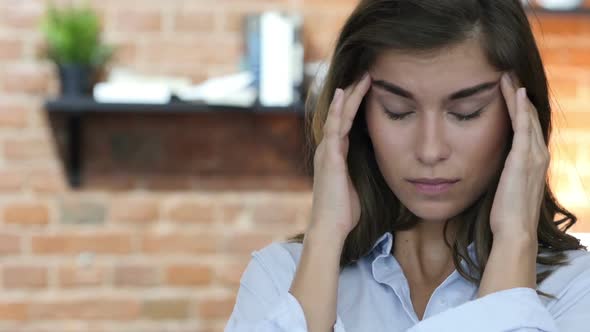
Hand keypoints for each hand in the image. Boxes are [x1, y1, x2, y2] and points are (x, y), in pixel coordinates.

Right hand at [307, 72, 371, 242]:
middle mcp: (328, 150)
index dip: (357, 106)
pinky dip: (338, 108)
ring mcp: (327, 151)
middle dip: (355, 94)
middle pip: (342, 114)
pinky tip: (344, 92)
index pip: (347, 124)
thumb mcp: (359, 186)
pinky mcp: (329, 156)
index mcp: (336, 156)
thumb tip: (386, 166)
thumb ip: (366, 173)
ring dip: (350, 95)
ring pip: (338, 115)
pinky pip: (334, 127)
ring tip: (363, 76)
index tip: (370, 90)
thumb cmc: (346, 213)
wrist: (331, 228)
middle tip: (368, 73)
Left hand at [489, 73, 548, 241]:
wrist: (515, 232)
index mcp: (534, 161)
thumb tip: (493, 164)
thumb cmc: (506, 214)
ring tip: (507, 75)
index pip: (526, 126)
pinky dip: (520, 108)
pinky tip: (516, 92)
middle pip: (529, 116)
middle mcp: (539, 154)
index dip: (518, 107)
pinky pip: (523, 127)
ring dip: (517, 95)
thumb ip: (504, 171)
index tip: (507, 89)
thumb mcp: (506, 186)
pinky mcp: (523, 159)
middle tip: (507, 73)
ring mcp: (533, 156)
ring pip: (527, 117)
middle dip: (518, 94)